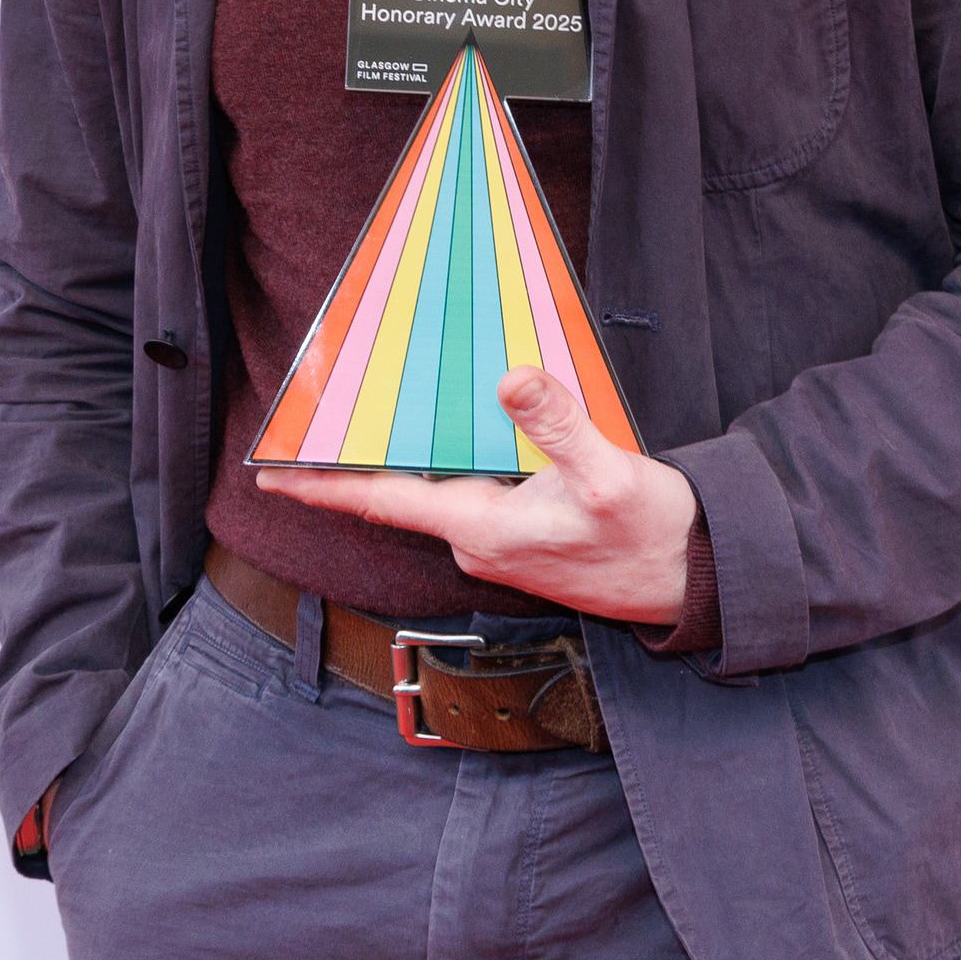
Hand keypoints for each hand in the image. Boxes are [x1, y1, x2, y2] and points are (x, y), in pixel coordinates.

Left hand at [256, 365, 696, 623]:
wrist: (691, 579)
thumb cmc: (647, 533)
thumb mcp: (607, 472)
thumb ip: (557, 424)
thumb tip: (510, 380)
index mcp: (482, 527)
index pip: (382, 501)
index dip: (322, 486)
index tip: (268, 475)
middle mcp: (477, 540)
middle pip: (405, 488)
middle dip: (366, 453)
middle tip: (328, 405)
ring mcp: (496, 541)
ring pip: (441, 487)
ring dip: (418, 452)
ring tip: (394, 403)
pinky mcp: (519, 536)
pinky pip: (472, 492)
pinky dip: (460, 460)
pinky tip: (469, 429)